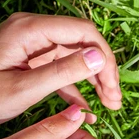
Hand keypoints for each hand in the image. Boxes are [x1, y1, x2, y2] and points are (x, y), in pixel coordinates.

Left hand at [0, 12, 121, 124]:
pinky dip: (74, 87)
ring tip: (109, 106)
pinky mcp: (30, 58)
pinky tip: (86, 108)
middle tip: (115, 100)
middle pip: (82, 43)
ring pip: (75, 56)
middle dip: (102, 71)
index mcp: (31, 29)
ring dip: (92, 80)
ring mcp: (32, 43)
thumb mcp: (23, 89)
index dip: (104, 57)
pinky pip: (60, 68)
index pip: (83, 32)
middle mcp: (34, 30)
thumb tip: (99, 58)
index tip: (112, 86)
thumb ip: (62, 72)